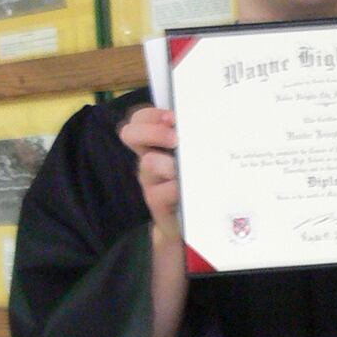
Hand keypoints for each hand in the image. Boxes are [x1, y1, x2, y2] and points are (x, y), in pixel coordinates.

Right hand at [119, 104, 181, 244]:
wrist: (191, 221)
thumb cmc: (194, 182)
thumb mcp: (194, 157)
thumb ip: (194, 139)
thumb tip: (207, 122)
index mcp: (155, 143)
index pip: (139, 118)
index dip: (152, 114)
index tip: (173, 118)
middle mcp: (147, 157)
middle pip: (129, 133)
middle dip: (154, 131)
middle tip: (176, 139)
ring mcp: (148, 180)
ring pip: (148, 162)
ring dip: (170, 163)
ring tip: (191, 168)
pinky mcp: (156, 203)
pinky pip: (161, 191)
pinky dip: (177, 188)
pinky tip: (195, 189)